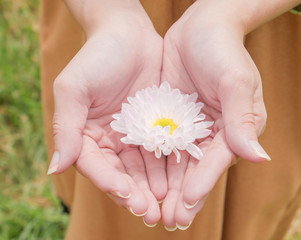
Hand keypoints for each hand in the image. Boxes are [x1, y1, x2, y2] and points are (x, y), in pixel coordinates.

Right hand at [47, 5, 165, 225]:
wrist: (128, 34)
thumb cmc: (97, 57)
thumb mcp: (74, 88)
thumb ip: (66, 127)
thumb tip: (55, 168)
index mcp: (86, 135)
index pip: (97, 166)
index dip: (110, 183)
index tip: (127, 196)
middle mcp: (110, 140)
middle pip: (121, 174)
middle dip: (136, 194)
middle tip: (151, 212)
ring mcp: (134, 136)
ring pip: (143, 169)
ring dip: (154, 188)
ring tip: (167, 205)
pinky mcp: (156, 127)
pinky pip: (162, 151)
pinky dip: (168, 168)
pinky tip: (177, 182)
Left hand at [160, 1, 269, 228]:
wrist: (201, 27)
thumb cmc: (223, 50)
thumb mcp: (235, 80)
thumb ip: (242, 118)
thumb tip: (258, 158)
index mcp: (234, 128)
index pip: (216, 161)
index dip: (202, 183)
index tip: (186, 203)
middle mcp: (213, 132)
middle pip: (197, 169)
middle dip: (183, 195)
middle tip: (169, 220)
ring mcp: (190, 126)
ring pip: (177, 162)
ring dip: (166, 186)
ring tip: (152, 209)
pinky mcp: (171, 117)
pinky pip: (161, 143)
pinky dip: (153, 163)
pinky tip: (141, 179)